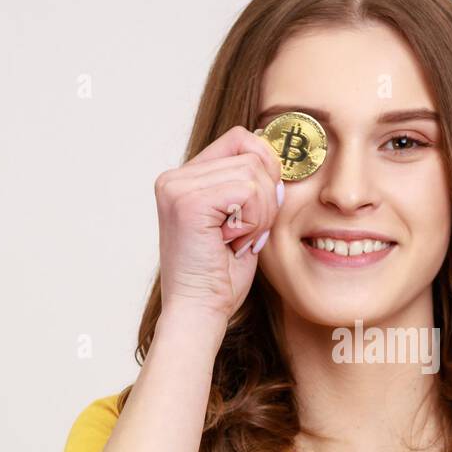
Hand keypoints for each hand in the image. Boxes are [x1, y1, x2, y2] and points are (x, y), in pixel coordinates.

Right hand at [153, 125, 284, 320]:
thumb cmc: (220, 276)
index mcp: (184, 178)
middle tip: (246, 233)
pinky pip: (249, 191)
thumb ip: (252, 187)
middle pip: (252, 153)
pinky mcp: (188, 202)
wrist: (199, 312)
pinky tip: (234, 242)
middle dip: (266, 198)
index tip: (261, 209)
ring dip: (261, 213)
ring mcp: (178, 187)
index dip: (265, 168)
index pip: (240, 139)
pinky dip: (254, 221)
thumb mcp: (241, 221)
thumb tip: (277, 158)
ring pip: (254, 172)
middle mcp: (174, 177)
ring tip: (237, 240)